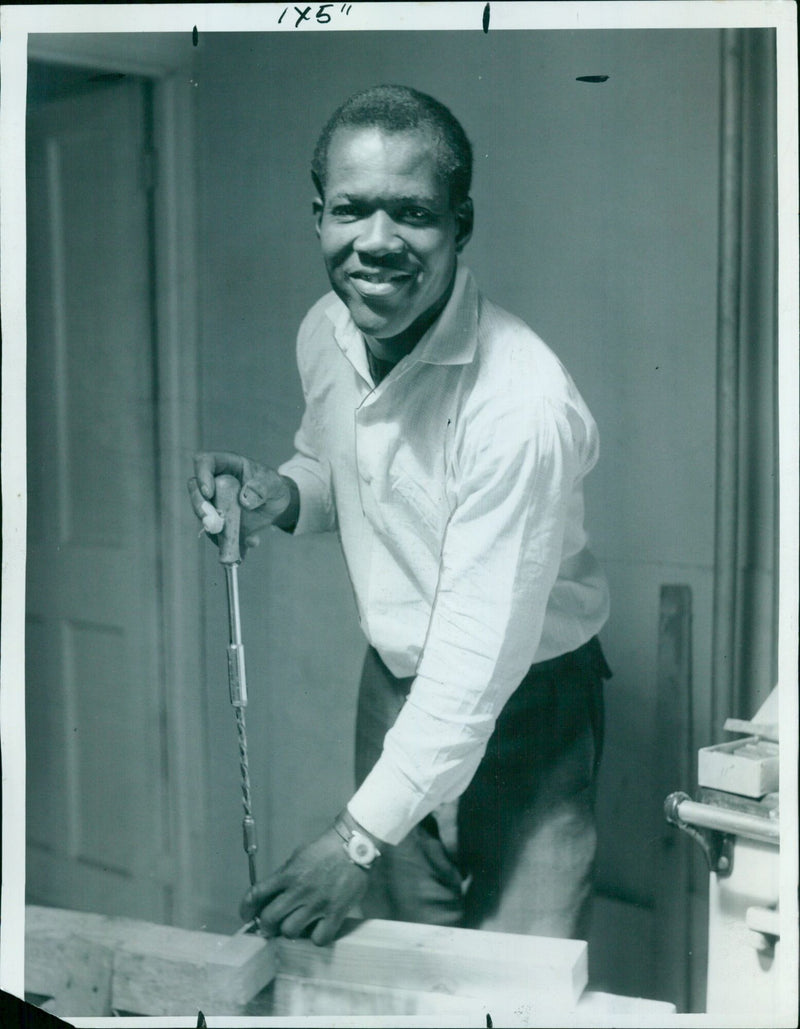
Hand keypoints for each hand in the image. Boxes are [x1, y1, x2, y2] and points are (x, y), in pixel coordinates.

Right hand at [187, 451, 297, 550]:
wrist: (277, 506)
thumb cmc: (274, 487)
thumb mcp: (275, 484)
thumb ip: (263, 487)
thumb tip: (244, 500)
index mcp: (226, 465)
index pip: (205, 462)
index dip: (202, 475)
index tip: (209, 493)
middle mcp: (214, 483)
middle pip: (196, 491)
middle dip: (201, 508)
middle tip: (214, 524)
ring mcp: (213, 504)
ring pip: (203, 516)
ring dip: (215, 531)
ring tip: (240, 539)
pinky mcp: (218, 523)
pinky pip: (216, 535)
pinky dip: (229, 543)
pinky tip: (250, 543)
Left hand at [239, 828, 369, 945]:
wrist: (355, 845)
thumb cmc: (325, 849)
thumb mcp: (299, 856)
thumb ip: (284, 875)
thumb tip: (271, 895)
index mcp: (288, 873)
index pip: (256, 893)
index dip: (246, 908)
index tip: (246, 915)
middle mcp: (299, 890)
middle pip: (269, 918)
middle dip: (267, 924)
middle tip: (272, 925)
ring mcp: (317, 903)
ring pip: (290, 931)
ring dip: (290, 930)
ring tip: (297, 925)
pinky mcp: (336, 913)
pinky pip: (319, 938)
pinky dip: (316, 937)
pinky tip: (318, 929)